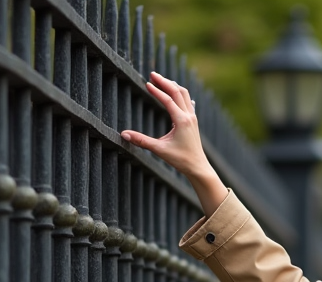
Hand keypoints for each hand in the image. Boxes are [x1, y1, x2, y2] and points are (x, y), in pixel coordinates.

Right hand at [121, 72, 226, 215]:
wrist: (198, 167)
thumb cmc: (180, 160)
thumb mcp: (159, 150)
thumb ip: (141, 141)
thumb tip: (123, 134)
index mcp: (181, 120)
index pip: (168, 100)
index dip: (156, 91)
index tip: (146, 83)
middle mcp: (188, 116)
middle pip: (177, 92)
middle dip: (164, 82)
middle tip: (152, 74)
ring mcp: (192, 118)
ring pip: (184, 95)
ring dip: (173, 85)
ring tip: (162, 80)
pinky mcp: (193, 122)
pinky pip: (188, 102)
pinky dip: (181, 94)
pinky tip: (179, 93)